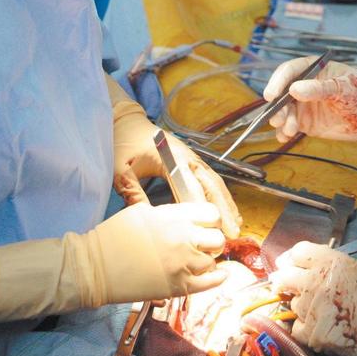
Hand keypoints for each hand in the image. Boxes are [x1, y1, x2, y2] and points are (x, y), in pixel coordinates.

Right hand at [0, 201, 227, 322]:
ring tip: (199, 260)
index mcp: (172, 217)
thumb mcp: (141, 212)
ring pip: (213, 261)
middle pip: (217, 238)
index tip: (204, 225)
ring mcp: (181, 264)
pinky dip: (217, 278)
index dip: (209, 220)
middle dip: (212, 240)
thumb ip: (168, 214)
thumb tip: (185, 218)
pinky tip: (219, 275)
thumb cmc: (113, 237)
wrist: (95, 267)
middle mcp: (181, 239)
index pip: (211, 214)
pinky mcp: (177, 287)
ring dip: (208, 260)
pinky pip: (210, 283)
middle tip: (202, 244)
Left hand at [111, 87, 241, 237]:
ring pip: (215, 182)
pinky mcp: (192, 161)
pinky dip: (221, 195)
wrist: (128, 122)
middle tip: (232, 232)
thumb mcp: (120, 169)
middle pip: (211, 184)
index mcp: (171, 157)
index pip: (191, 185)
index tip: (211, 227)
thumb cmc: (123, 143)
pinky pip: (210, 179)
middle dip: (222, 208)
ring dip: (226, 203)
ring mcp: (192, 158)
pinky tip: (228, 210)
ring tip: (236, 225)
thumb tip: (147, 219)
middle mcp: (187, 157)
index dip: (202, 207)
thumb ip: (132, 192)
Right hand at [263, 57, 356, 143]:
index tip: (271, 95)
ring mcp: (305, 105)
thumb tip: (295, 89)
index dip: (278, 81)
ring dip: (281, 120)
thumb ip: (322, 89)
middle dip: (276, 106)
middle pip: (281, 93)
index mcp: (314, 70)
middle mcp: (305, 86)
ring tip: (290, 130)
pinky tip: (285, 138)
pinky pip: (289, 127)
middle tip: (278, 118)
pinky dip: (283, 133)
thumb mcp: (346, 89)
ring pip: (283, 111)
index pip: (290, 71)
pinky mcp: (307, 123)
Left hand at [272, 242, 356, 355]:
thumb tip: (313, 265)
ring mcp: (315, 310)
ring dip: (302, 305)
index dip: (290, 257)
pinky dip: (304, 328)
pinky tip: (318, 326)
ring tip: (320, 309)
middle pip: (285, 277)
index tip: (288, 263)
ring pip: (294, 305)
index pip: (298, 252)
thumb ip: (334, 264)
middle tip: (284, 285)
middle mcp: (318, 283)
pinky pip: (298, 329)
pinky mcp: (316, 335)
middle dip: (283, 280)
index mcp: (331, 262)